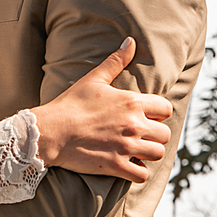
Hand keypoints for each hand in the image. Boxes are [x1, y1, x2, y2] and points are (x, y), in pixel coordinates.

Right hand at [32, 37, 173, 182]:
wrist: (51, 131)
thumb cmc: (71, 104)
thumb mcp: (93, 79)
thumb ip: (116, 61)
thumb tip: (131, 41)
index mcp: (132, 102)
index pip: (166, 109)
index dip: (158, 114)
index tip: (146, 117)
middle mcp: (134, 125)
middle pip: (165, 134)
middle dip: (154, 135)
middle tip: (139, 135)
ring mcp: (127, 147)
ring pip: (157, 154)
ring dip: (148, 153)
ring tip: (136, 151)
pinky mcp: (117, 166)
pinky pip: (142, 175)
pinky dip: (138, 172)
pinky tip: (128, 165)